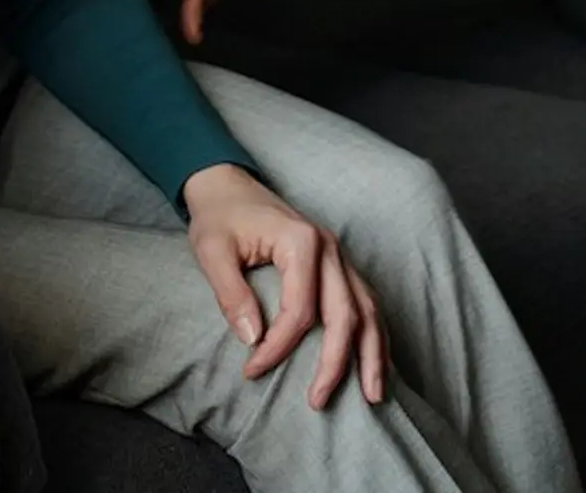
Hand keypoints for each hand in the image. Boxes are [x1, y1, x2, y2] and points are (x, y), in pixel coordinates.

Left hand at [181, 164, 386, 409]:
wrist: (229, 185)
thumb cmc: (220, 217)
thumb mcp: (212, 251)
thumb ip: (231, 295)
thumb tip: (253, 339)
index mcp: (301, 241)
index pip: (300, 310)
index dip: (278, 347)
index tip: (251, 370)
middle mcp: (329, 248)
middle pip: (345, 314)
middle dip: (335, 362)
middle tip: (318, 401)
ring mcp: (339, 255)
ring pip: (367, 309)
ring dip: (372, 353)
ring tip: (373, 395)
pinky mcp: (338, 263)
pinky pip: (365, 301)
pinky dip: (372, 333)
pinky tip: (372, 361)